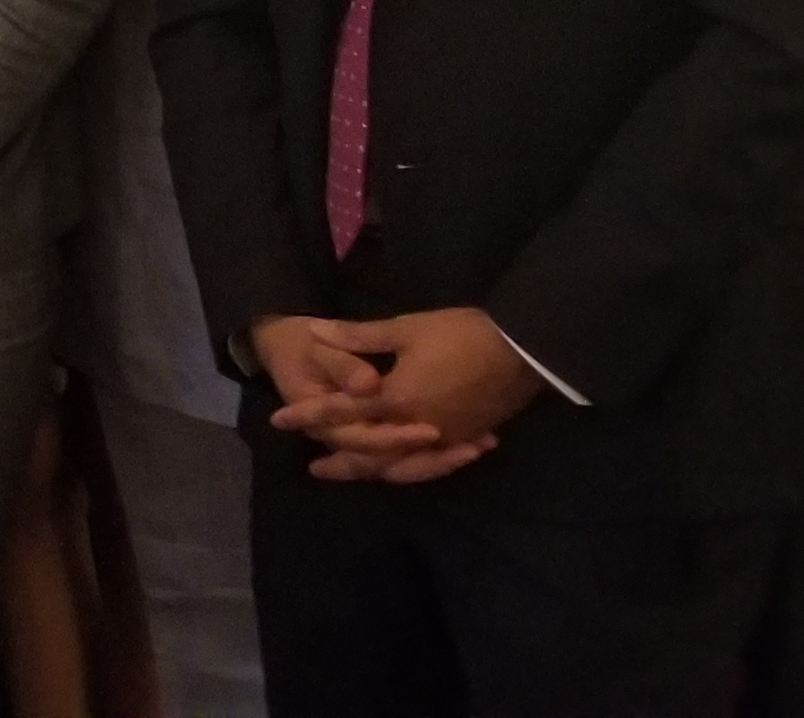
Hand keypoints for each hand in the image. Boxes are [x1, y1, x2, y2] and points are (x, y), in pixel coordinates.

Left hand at [292, 309, 541, 484]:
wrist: (524, 349)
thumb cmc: (462, 333)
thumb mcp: (407, 328)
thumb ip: (359, 337)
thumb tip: (316, 331)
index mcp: (396, 400)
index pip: (341, 413)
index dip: (308, 415)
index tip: (279, 420)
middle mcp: (416, 429)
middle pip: (369, 453)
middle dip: (341, 461)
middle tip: (314, 468)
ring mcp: (444, 438)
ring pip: (401, 466)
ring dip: (373, 471)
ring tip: (354, 473)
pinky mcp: (465, 439)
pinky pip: (432, 464)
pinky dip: (413, 469)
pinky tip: (402, 467)